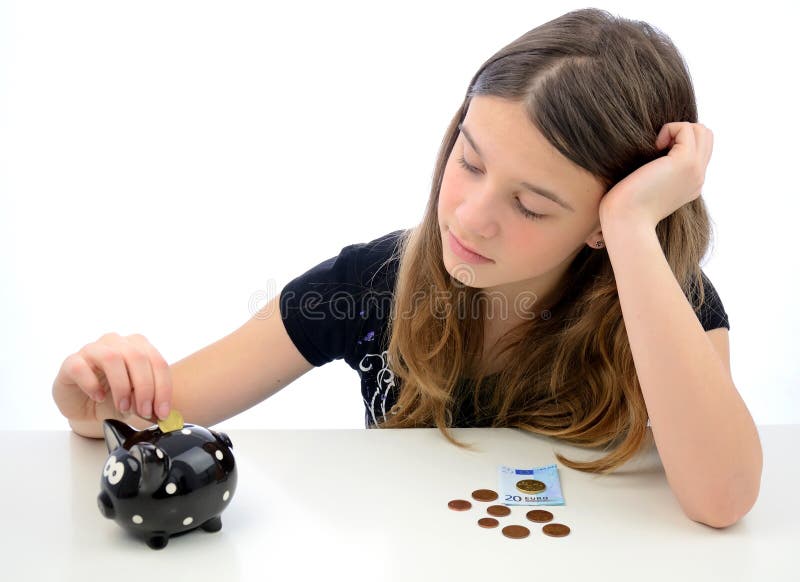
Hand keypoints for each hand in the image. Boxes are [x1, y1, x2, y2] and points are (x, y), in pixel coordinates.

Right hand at [52, 332, 172, 426]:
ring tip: (123, 406)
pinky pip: (81, 368)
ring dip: (121, 386)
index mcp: (139, 346)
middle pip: (138, 357)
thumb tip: (161, 413)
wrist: (84, 405)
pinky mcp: (71, 362)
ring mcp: (93, 349)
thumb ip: (149, 403)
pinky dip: (92, 385)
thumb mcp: (137, 401)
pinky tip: (97, 397)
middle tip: (144, 411)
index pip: (158, 362)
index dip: (163, 388)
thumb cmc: (113, 397)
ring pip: (112, 358)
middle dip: (145, 388)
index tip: (162, 412)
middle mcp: (117, 343)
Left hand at [599, 122, 713, 228]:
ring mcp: (695, 170)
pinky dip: (669, 129)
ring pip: (700, 130)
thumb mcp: (644, 186)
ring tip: (657, 146)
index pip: (700, 149)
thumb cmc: (625, 207)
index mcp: (690, 184)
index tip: (656, 153)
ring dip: (676, 129)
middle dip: (681, 131)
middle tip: (657, 147)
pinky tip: (654, 147)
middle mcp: (697, 177)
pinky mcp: (685, 162)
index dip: (679, 140)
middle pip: (705, 136)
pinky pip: (687, 128)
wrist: (626, 221)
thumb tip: (651, 152)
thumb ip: (654, 171)